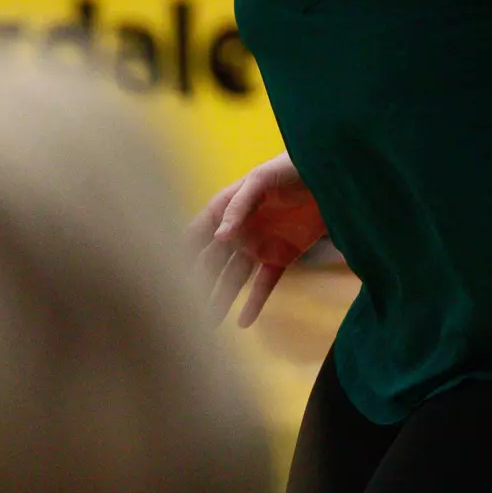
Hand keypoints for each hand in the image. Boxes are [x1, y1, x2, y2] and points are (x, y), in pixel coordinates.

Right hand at [187, 154, 327, 327]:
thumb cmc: (290, 167)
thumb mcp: (261, 180)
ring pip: (233, 278)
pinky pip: (265, 283)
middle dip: (195, 284)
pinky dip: (255, 302)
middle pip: (211, 262)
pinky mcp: (282, 255)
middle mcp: (238, 231)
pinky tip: (243, 323)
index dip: (179, 253)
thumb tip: (219, 238)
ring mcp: (259, 244)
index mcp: (226, 208)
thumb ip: (239, 206)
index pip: (196, 235)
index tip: (161, 277)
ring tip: (207, 326)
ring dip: (220, 299)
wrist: (329, 173)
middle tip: (179, 311)